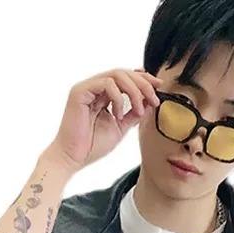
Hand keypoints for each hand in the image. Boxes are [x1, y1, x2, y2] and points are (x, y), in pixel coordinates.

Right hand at [46, 67, 163, 174]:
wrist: (73, 158)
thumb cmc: (92, 146)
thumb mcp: (121, 127)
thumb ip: (133, 113)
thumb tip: (150, 101)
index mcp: (104, 94)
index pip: (126, 78)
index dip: (144, 79)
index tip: (159, 88)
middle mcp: (95, 87)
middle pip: (124, 72)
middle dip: (143, 84)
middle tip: (154, 100)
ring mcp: (87, 87)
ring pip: (117, 74)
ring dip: (134, 91)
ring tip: (139, 110)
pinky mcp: (80, 91)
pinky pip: (106, 83)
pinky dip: (118, 97)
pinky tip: (118, 115)